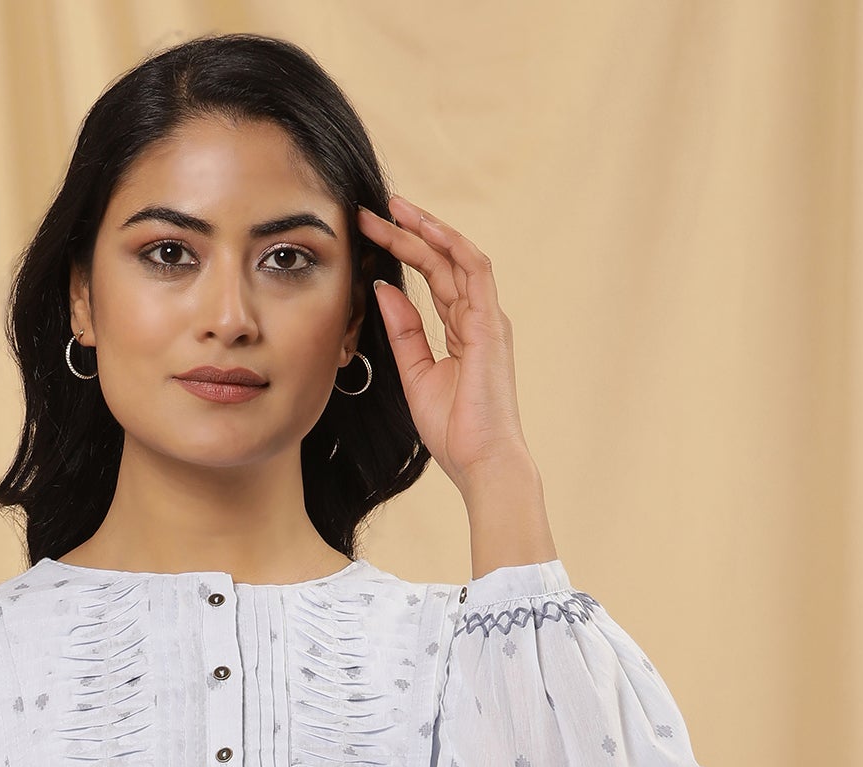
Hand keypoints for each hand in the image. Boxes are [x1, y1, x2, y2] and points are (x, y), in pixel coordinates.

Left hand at [357, 196, 533, 488]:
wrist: (481, 461)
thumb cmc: (454, 430)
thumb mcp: (416, 375)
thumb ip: (404, 332)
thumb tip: (384, 290)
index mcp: (463, 331)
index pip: (433, 278)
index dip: (403, 252)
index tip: (371, 234)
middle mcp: (478, 318)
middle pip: (442, 261)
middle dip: (408, 233)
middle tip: (373, 211)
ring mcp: (488, 318)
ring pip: (458, 257)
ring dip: (427, 229)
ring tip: (394, 208)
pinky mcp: (491, 324)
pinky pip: (475, 270)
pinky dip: (451, 245)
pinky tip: (424, 229)